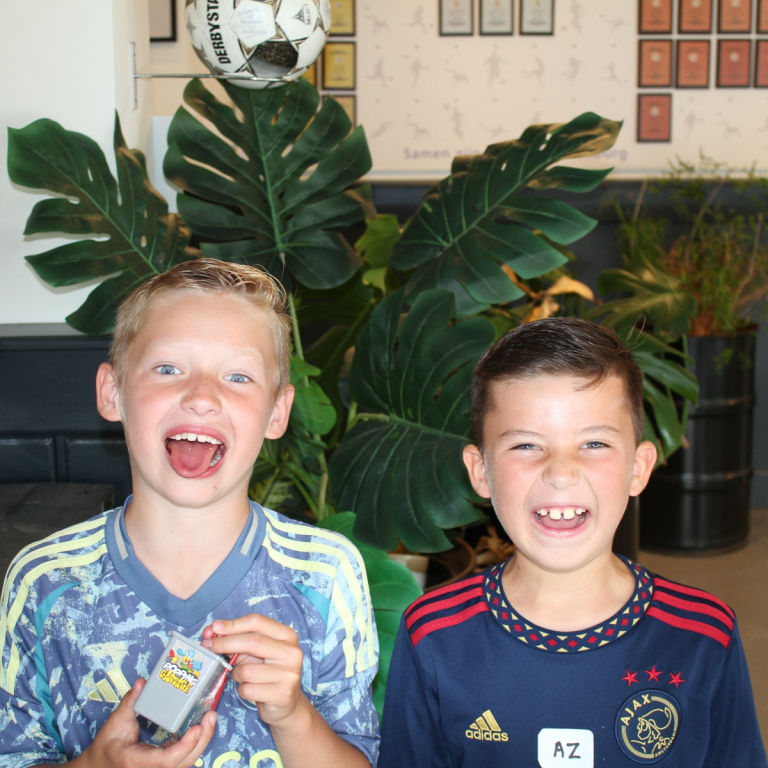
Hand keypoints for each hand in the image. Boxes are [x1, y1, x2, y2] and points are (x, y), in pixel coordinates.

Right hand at [79, 678, 215, 767]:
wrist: (100, 765)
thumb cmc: (106, 747)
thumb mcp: (114, 724)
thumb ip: (129, 704)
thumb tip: (141, 683)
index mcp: (138, 762)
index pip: (167, 760)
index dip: (184, 746)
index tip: (196, 728)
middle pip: (184, 762)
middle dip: (202, 740)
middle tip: (211, 716)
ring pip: (187, 761)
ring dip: (202, 740)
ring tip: (210, 717)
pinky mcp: (164, 763)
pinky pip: (183, 756)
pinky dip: (194, 741)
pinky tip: (201, 724)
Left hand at [202, 615, 304, 726]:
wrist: (285, 703)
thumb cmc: (266, 672)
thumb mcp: (255, 653)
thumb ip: (236, 640)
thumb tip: (210, 632)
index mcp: (286, 635)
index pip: (257, 621)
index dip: (233, 624)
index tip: (214, 627)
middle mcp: (291, 651)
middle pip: (252, 641)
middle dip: (225, 643)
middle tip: (208, 646)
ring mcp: (289, 674)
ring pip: (247, 670)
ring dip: (236, 674)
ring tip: (241, 676)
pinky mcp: (282, 694)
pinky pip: (248, 690)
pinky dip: (242, 690)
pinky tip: (249, 689)